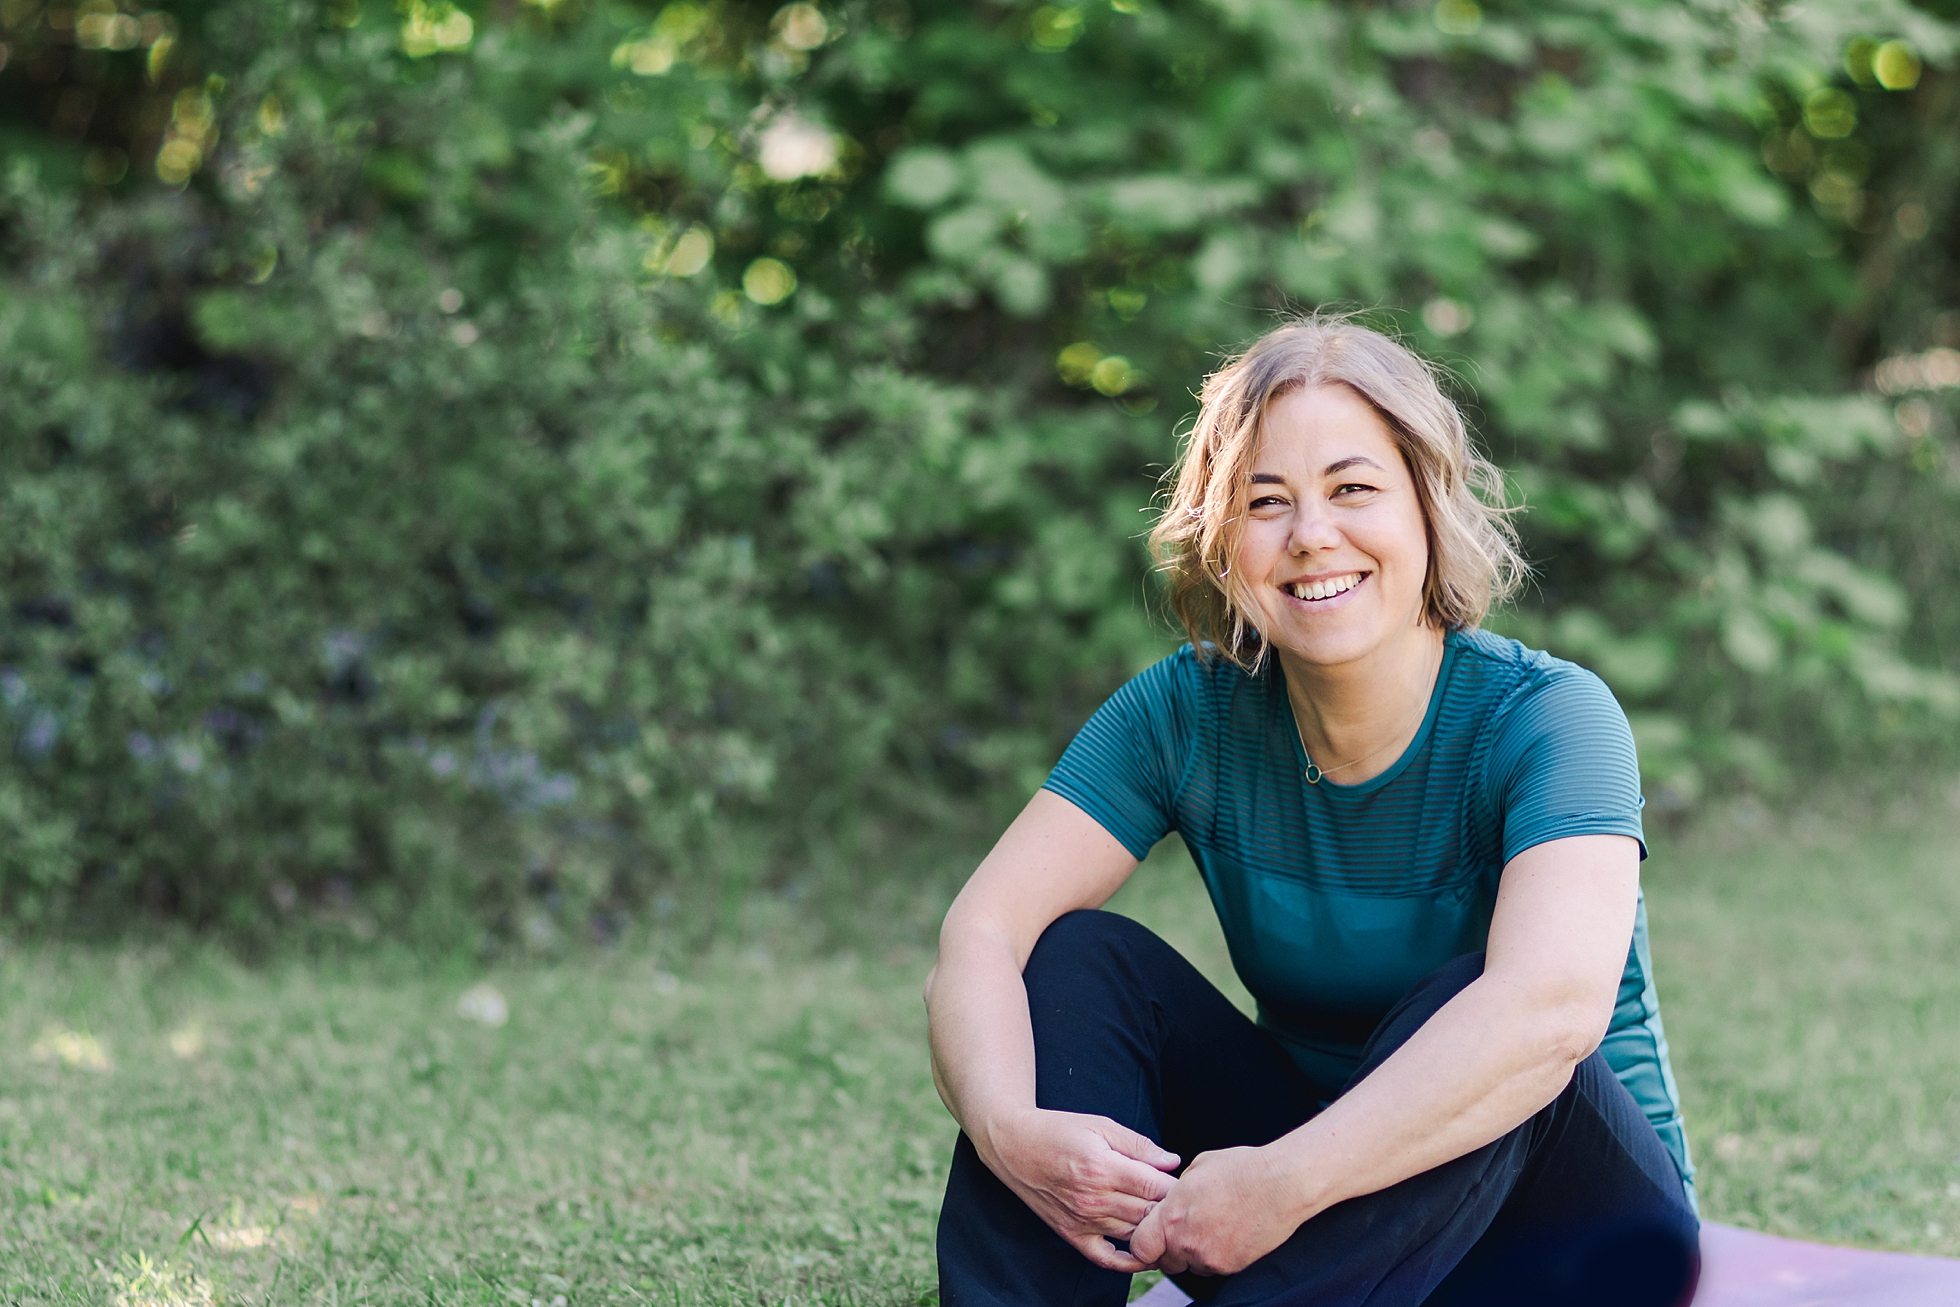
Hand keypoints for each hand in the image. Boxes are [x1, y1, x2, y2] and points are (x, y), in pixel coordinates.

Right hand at [976, 1107, 1181, 1271]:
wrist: (1014, 1146)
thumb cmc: (1058, 1130)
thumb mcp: (1100, 1125)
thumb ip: (1138, 1145)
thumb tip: (1171, 1162)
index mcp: (1102, 1167)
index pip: (1154, 1187)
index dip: (1176, 1187)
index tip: (1189, 1184)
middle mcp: (1093, 1198)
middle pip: (1148, 1213)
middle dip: (1171, 1209)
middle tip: (1185, 1204)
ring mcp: (1082, 1220)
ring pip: (1133, 1235)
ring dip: (1155, 1231)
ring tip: (1171, 1223)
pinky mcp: (1071, 1234)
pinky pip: (1106, 1258)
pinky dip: (1129, 1262)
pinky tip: (1146, 1253)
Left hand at [1128, 1145, 1302, 1276]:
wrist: (1281, 1184)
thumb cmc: (1240, 1169)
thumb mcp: (1196, 1169)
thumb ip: (1176, 1193)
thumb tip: (1171, 1201)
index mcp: (1172, 1217)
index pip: (1141, 1247)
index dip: (1143, 1243)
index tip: (1150, 1237)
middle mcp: (1187, 1243)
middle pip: (1165, 1262)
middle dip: (1169, 1249)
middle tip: (1184, 1230)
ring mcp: (1210, 1259)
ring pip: (1190, 1266)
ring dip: (1194, 1253)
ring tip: (1212, 1227)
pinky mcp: (1232, 1267)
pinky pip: (1213, 1268)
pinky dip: (1216, 1256)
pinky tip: (1229, 1233)